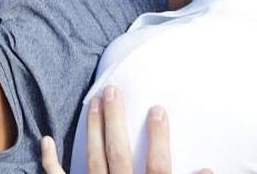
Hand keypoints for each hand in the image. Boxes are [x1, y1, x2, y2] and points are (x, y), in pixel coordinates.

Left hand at [39, 86, 211, 173]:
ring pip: (92, 160)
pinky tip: (46, 140)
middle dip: (115, 121)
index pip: (157, 166)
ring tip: (94, 103)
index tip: (157, 109)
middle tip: (113, 91)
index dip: (158, 138)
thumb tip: (209, 169)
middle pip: (118, 154)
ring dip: (93, 130)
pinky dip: (49, 161)